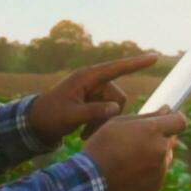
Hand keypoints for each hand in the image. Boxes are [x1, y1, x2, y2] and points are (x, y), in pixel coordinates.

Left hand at [26, 52, 160, 144]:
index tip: (155, 57)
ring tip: (85, 133)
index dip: (137, 63)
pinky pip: (108, 113)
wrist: (35, 124)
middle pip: (118, 97)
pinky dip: (100, 124)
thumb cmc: (49, 116)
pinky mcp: (92, 102)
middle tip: (89, 131)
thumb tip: (116, 108)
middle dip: (109, 116)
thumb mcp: (70, 116)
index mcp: (86, 78)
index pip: (116, 68)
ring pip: (114, 108)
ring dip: (104, 122)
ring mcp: (93, 92)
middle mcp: (92, 82)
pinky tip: (85, 133)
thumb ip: (93, 112)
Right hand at [80, 109, 186, 190]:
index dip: (174, 119)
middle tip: (137, 141)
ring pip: (164, 158)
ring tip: (129, 159)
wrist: (90, 181)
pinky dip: (148, 172)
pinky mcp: (156, 186)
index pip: (180, 121)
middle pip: (170, 140)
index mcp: (153, 131)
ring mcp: (160, 170)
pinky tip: (129, 172)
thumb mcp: (118, 123)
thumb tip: (166, 110)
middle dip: (159, 138)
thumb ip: (147, 116)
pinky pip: (158, 174)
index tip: (166, 119)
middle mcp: (161, 150)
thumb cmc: (102, 146)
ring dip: (153, 155)